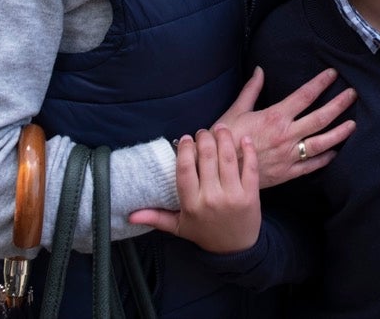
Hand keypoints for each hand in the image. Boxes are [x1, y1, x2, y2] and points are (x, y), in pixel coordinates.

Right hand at [129, 128, 259, 253]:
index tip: (186, 139)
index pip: (185, 170)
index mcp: (192, 204)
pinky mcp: (251, 195)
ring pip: (228, 158)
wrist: (236, 251)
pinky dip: (248, 150)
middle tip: (203, 132)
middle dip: (205, 138)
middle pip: (207, 158)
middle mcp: (211, 198)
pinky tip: (244, 138)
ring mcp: (233, 196)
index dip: (185, 150)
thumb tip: (129, 215)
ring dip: (224, 138)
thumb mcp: (179, 228)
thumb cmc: (205, 234)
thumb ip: (156, 218)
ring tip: (220, 128)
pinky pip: (250, 167)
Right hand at [212, 66, 356, 188]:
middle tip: (352, 94)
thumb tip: (259, 70)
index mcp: (275, 117)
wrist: (218, 170)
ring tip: (352, 124)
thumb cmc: (225, 138)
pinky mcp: (287, 173)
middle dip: (339, 104)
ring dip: (339, 133)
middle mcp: (286, 135)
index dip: (321, 83)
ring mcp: (289, 156)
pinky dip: (324, 159)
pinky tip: (334, 153)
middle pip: (320, 118)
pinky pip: (310, 166)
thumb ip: (251, 90)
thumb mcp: (236, 110)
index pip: (305, 96)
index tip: (333, 74)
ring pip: (321, 143)